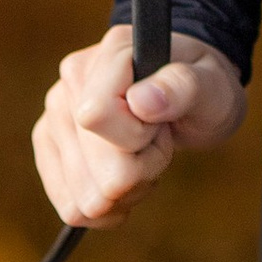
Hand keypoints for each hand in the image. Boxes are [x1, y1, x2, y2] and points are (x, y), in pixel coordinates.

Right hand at [33, 25, 246, 227]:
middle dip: (138, 171)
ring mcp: (55, 112)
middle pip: (94, 172)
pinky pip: (70, 207)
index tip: (160, 124)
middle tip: (157, 140)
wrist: (189, 97)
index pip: (95, 117)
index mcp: (110, 53)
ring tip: (142, 155)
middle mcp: (72, 78)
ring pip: (83, 198)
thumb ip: (183, 87)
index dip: (137, 139)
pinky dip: (106, 208)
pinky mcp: (49, 144)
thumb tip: (141, 101)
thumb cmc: (204, 88)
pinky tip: (124, 181)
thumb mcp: (212, 85)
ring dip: (124, 192)